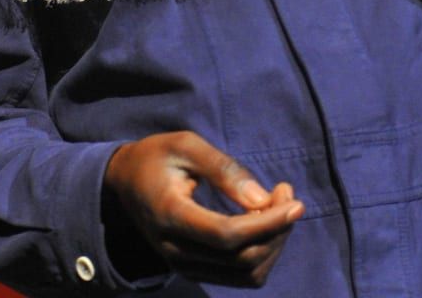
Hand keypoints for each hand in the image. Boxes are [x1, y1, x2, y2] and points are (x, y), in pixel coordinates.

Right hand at [103, 131, 303, 286]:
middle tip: (287, 194)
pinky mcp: (193, 270)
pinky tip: (264, 223)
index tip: (295, 202)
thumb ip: (223, 168)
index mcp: (170, 215)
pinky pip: (239, 276)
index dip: (267, 222)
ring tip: (277, 206)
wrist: (125, 182)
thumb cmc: (158, 156)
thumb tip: (261, 199)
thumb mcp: (186, 145)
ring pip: (246, 274)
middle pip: (242, 259)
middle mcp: (175, 250)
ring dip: (273, 244)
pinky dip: (262, 254)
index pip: (227, 235)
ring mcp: (183, 265)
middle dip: (276, 230)